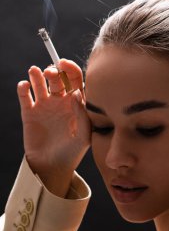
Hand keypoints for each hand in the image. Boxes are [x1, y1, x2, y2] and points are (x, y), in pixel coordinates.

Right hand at [17, 59, 90, 195]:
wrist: (52, 166)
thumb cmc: (73, 152)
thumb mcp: (84, 136)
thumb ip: (83, 116)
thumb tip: (77, 93)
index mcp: (76, 104)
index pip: (75, 80)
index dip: (70, 68)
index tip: (64, 64)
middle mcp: (60, 101)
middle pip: (57, 77)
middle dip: (54, 70)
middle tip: (51, 73)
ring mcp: (44, 106)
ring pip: (40, 82)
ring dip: (37, 74)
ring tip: (35, 73)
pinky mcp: (29, 112)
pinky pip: (25, 95)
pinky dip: (23, 87)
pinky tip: (24, 86)